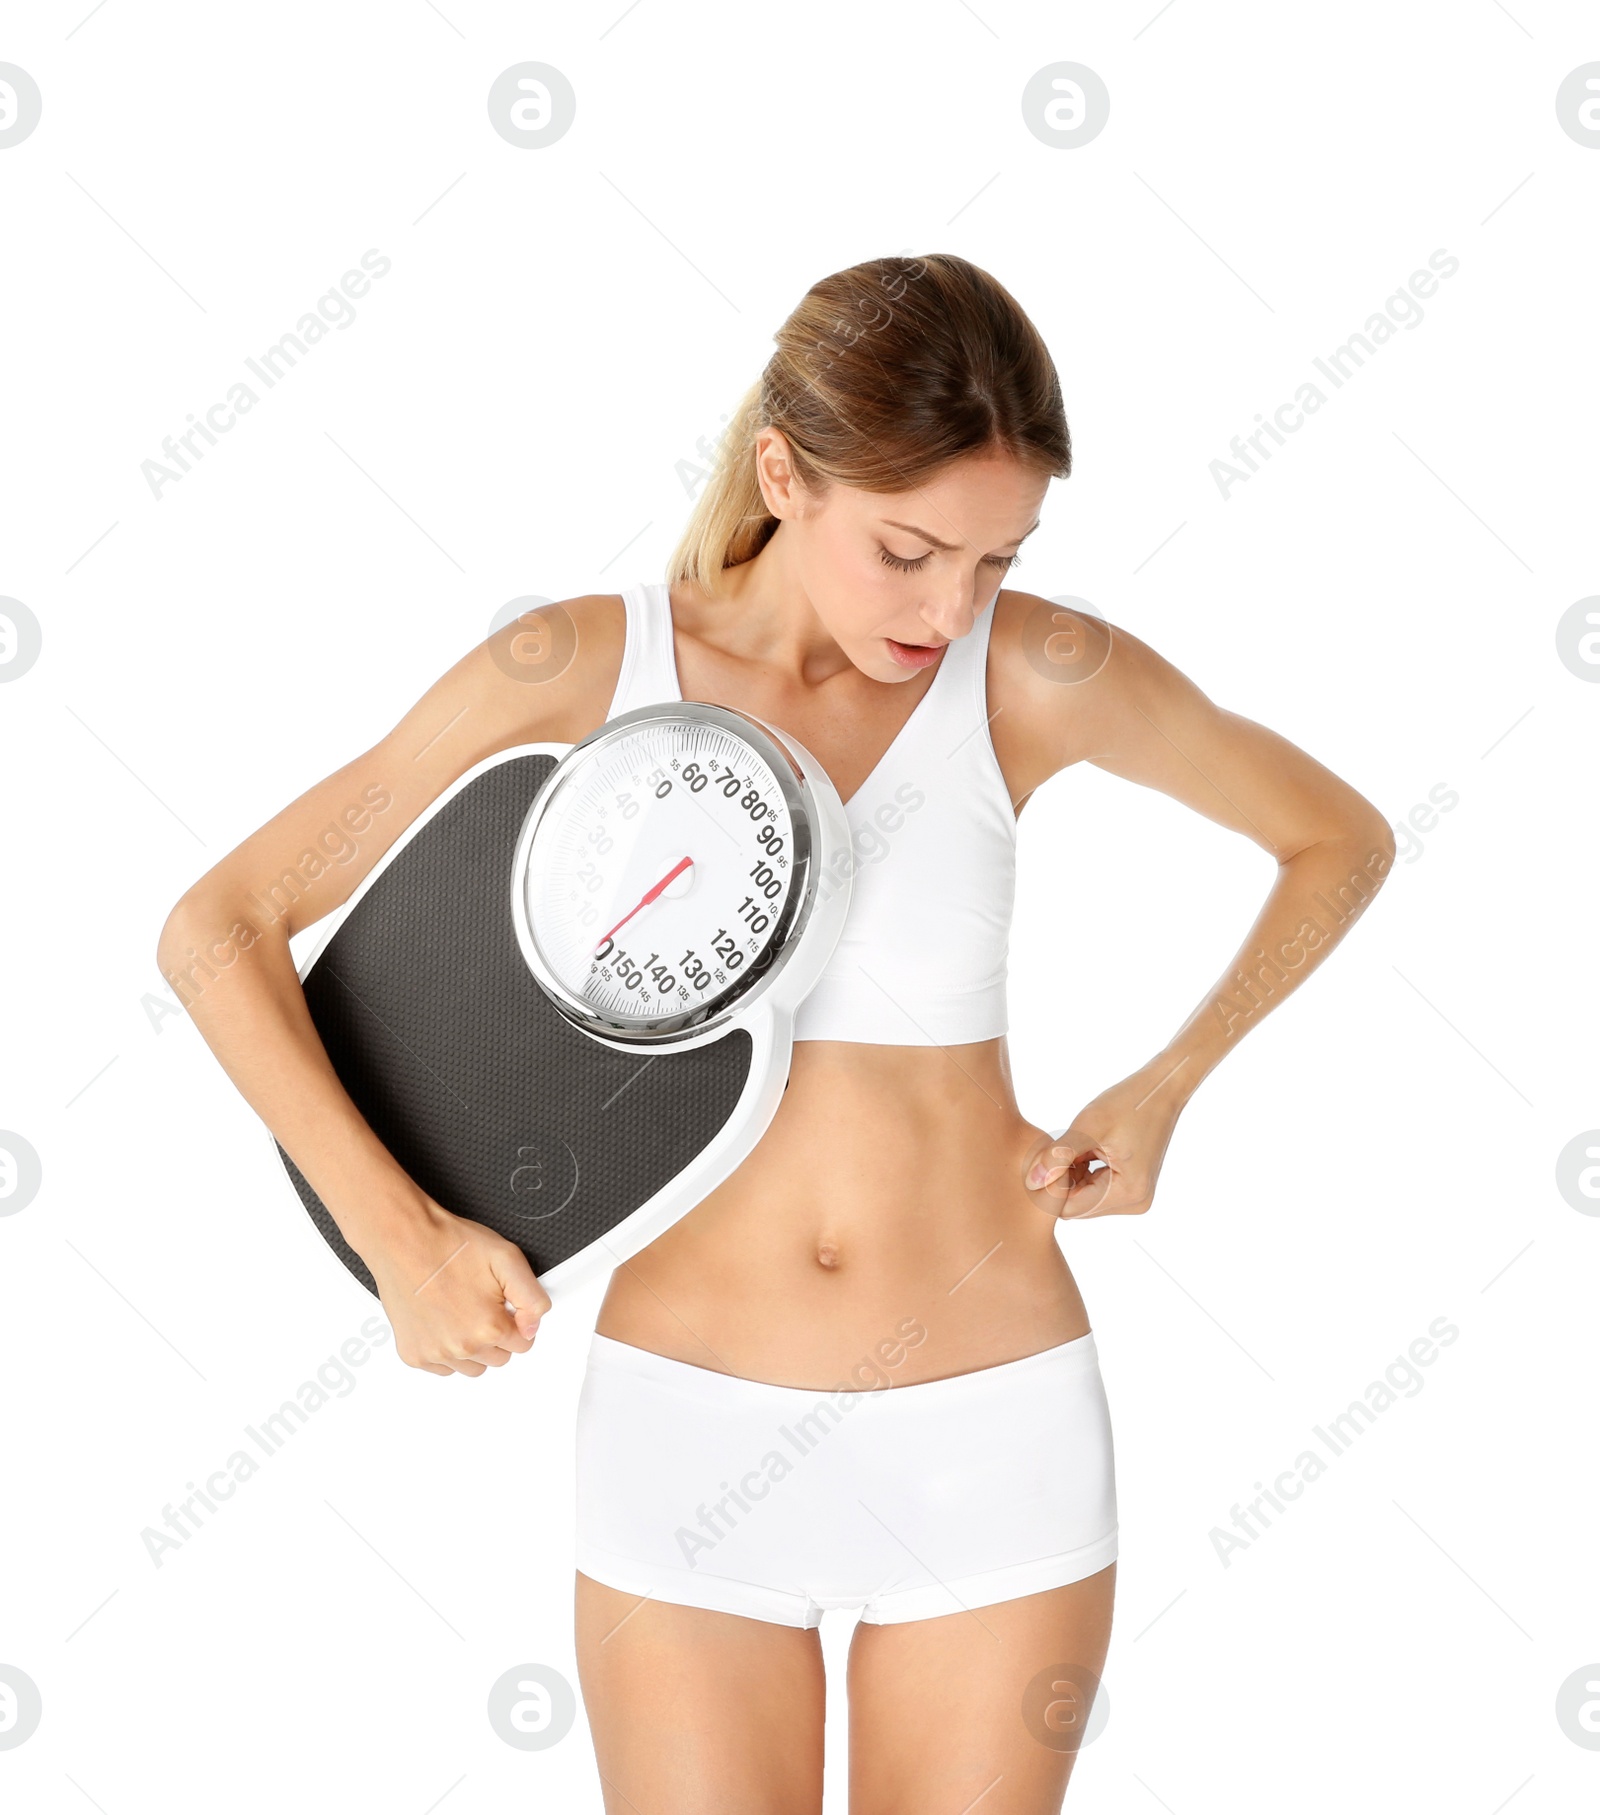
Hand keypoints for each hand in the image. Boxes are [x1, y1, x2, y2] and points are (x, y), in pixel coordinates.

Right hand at [360, 1195, 551, 1376]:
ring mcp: (435, 1354)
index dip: (516, 1319)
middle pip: (499, 1358)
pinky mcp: (414, 1355)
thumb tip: (533, 1327)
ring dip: (473, 1347)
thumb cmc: (449, 1245)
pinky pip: (443, 1368)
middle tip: (481, 1303)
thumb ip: (532, 1298)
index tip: (503, 1304)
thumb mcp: (507, 1258)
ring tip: (461, 1312)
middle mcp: (461, 1347)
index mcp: (488, 1327)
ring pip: (472, 1367)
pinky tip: (442, 1321)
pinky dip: (446, 1351)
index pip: (523, 1343)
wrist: (404, 1240)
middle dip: (496, 1335)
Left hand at [1019, 1058, 1189, 1220]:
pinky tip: (1083, 1150)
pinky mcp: (1132, 1186)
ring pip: (1085, 1197)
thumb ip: (1057, 1157)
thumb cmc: (1127, 1103)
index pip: (1071, 1208)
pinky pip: (1096, 1189)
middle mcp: (1136, 1202)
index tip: (1042, 1159)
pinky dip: (1084, 1172)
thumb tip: (1031, 1183)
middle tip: (1054, 1150)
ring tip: (1073, 1146)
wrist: (1160, 1089)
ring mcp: (1136, 1196)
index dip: (1050, 1188)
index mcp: (1128, 1192)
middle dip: (1061, 1182)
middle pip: (1079, 1205)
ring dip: (1072, 1176)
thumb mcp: (1088, 1127)